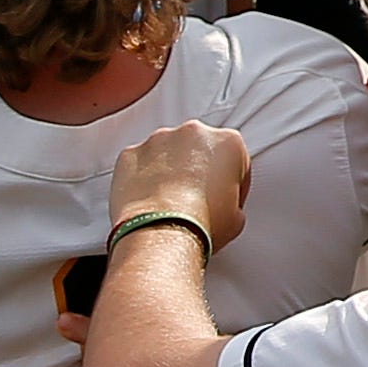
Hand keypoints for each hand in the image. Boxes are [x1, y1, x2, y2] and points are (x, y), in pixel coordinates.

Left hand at [109, 120, 250, 245]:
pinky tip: (148, 200)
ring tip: (169, 202)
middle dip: (197, 168)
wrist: (162, 233)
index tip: (224, 196)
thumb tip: (220, 204)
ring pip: (166, 152)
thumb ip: (231, 197)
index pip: (235, 159)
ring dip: (168, 170)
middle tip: (195, 198)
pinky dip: (142, 177)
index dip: (230, 183)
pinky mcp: (130, 153)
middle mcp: (194, 132)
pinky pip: (139, 163)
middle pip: (199, 148)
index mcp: (229, 142)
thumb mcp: (237, 216)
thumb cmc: (200, 224)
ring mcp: (158, 140)